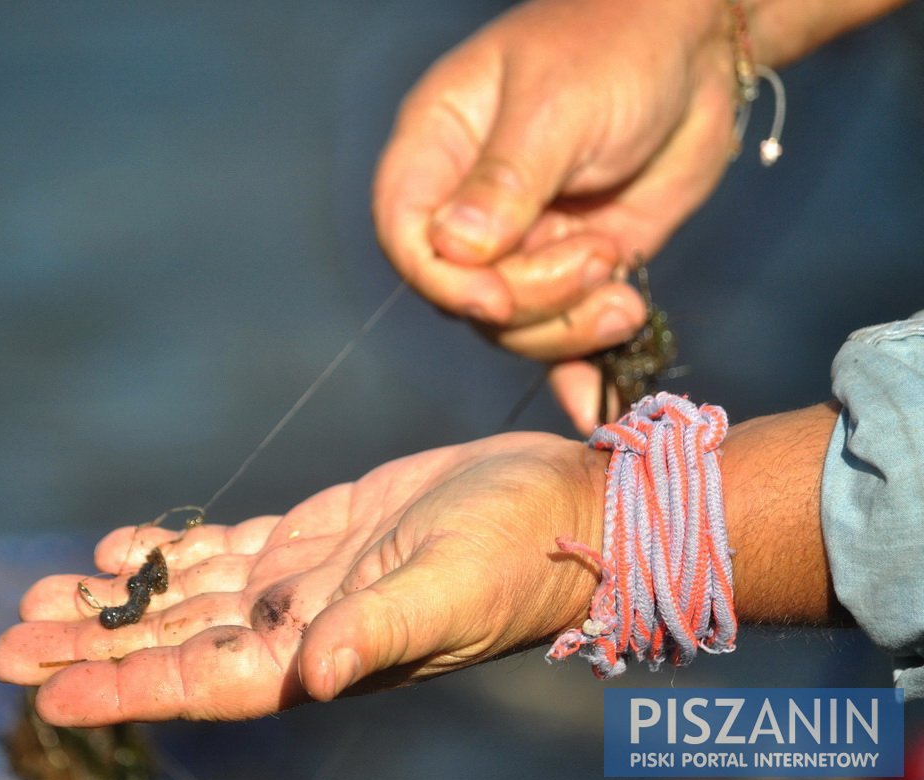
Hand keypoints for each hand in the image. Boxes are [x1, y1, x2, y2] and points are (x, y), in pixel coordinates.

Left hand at [0, 433, 604, 724]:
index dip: (122, 685)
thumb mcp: (452, 586)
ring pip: (189, 596)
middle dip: (93, 645)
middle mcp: (301, 626)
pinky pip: (227, 551)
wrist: (558, 506)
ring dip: (118, 599)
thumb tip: (321, 674)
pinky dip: (173, 550)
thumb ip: (382, 629)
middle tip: (5, 643)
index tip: (45, 689)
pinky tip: (125, 546)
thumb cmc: (519, 552)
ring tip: (43, 593)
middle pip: (174, 643)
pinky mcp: (319, 536)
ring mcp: (305, 580)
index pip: (201, 678)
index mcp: (322, 652)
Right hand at [373, 0, 737, 431]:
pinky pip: (564, 336)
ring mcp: (524, 244)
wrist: (698, 51)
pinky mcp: (575, 270)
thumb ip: (505, 183)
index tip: (496, 297)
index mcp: (438, 151)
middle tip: (595, 259)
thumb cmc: (615, 46)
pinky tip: (594, 408)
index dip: (442, 280)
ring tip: (622, 289)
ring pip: (515, 326)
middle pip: (465, 295)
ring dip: (569, 326)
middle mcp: (471, 207)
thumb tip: (454, 252)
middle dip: (530, 297)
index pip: (406, 236)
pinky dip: (579, 372)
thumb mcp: (555, 106)